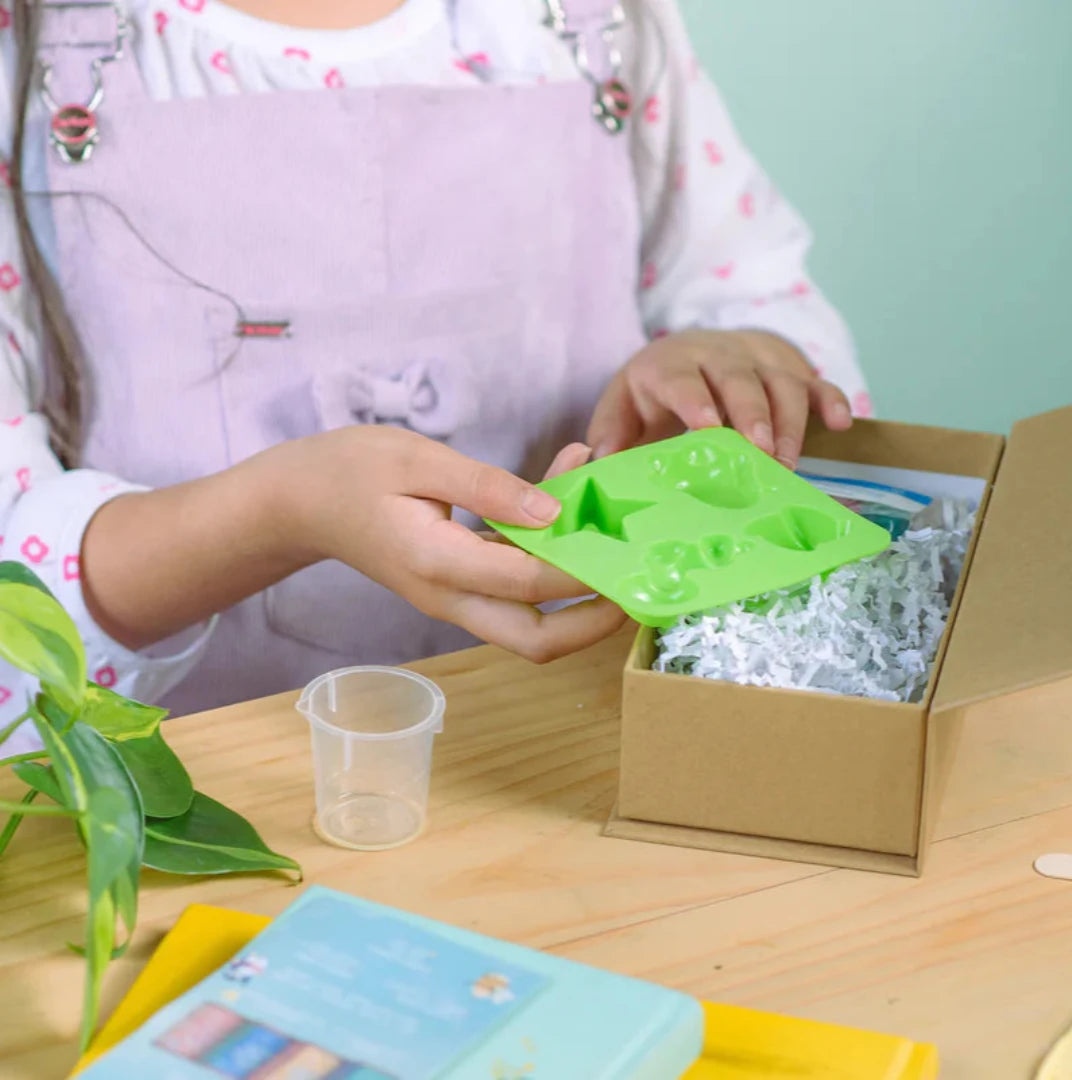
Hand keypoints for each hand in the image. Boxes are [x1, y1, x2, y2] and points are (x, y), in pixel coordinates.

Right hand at [260, 428, 624, 662]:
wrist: (299, 503)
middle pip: (535, 641)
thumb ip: (486, 486)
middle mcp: (449, 596)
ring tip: (618, 543)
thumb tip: (553, 511)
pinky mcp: (456, 586)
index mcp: (436, 564)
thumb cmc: (349, 471)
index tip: (633, 551)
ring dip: (577, 597)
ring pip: (528, 625)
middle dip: (593, 624)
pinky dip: (546, 562)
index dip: (585, 570)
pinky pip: (511, 589)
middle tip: (636, 587)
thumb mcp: (415, 460)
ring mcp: (453, 598)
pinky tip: (568, 500)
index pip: (529, 580)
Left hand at [588, 329, 852, 467]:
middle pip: (738, 379)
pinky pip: (815, 380)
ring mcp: (756, 360)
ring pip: (780, 381)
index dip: (694, 399)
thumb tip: (599, 460)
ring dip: (789, 420)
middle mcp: (715, 356)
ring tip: (788, 463)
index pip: (681, 378)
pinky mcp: (789, 369)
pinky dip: (830, 399)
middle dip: (751, 414)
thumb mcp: (622, 409)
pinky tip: (841, 424)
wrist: (691, 353)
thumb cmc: (653, 397)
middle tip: (761, 453)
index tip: (707, 427)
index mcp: (668, 366)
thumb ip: (611, 434)